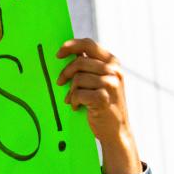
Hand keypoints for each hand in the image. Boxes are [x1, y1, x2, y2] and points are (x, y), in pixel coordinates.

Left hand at [55, 38, 141, 173]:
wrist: (116, 130)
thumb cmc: (103, 104)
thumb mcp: (100, 81)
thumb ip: (90, 67)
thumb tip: (68, 53)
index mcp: (112, 62)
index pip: (89, 44)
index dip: (71, 45)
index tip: (58, 53)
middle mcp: (114, 70)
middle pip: (79, 61)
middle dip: (65, 73)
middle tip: (60, 83)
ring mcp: (110, 84)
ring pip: (78, 78)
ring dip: (71, 91)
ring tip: (73, 100)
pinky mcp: (103, 98)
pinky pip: (78, 93)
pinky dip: (74, 101)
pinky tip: (78, 107)